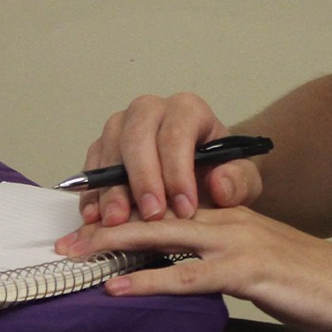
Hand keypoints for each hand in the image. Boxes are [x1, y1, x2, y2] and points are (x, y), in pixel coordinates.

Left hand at [59, 206, 331, 331]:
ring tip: (75, 254)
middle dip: (104, 224)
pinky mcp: (244, 270)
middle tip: (63, 239)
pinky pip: (185, 274)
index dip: (124, 212)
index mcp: (227, 213)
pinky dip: (146, 280)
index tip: (86, 226)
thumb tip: (184, 270)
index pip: (165, 205)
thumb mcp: (257, 260)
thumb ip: (220, 257)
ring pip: (160, 235)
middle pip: (152, 213)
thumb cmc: (310, 279)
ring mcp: (234, 242)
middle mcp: (225, 219)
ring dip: (113, 245)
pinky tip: (118, 287)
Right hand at [75, 93, 263, 226]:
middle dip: (142, 177)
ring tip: (118, 221)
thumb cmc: (218, 173)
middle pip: (136, 134)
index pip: (176, 133)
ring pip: (108, 148)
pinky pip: (90, 168)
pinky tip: (95, 219)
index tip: (185, 209)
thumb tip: (219, 186)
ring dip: (111, 187)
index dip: (178, 171)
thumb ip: (238, 181)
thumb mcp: (241, 179)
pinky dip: (92, 194)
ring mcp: (120, 127)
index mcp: (187, 110)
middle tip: (151, 215)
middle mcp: (149, 110)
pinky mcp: (101, 150)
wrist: (199, 180)